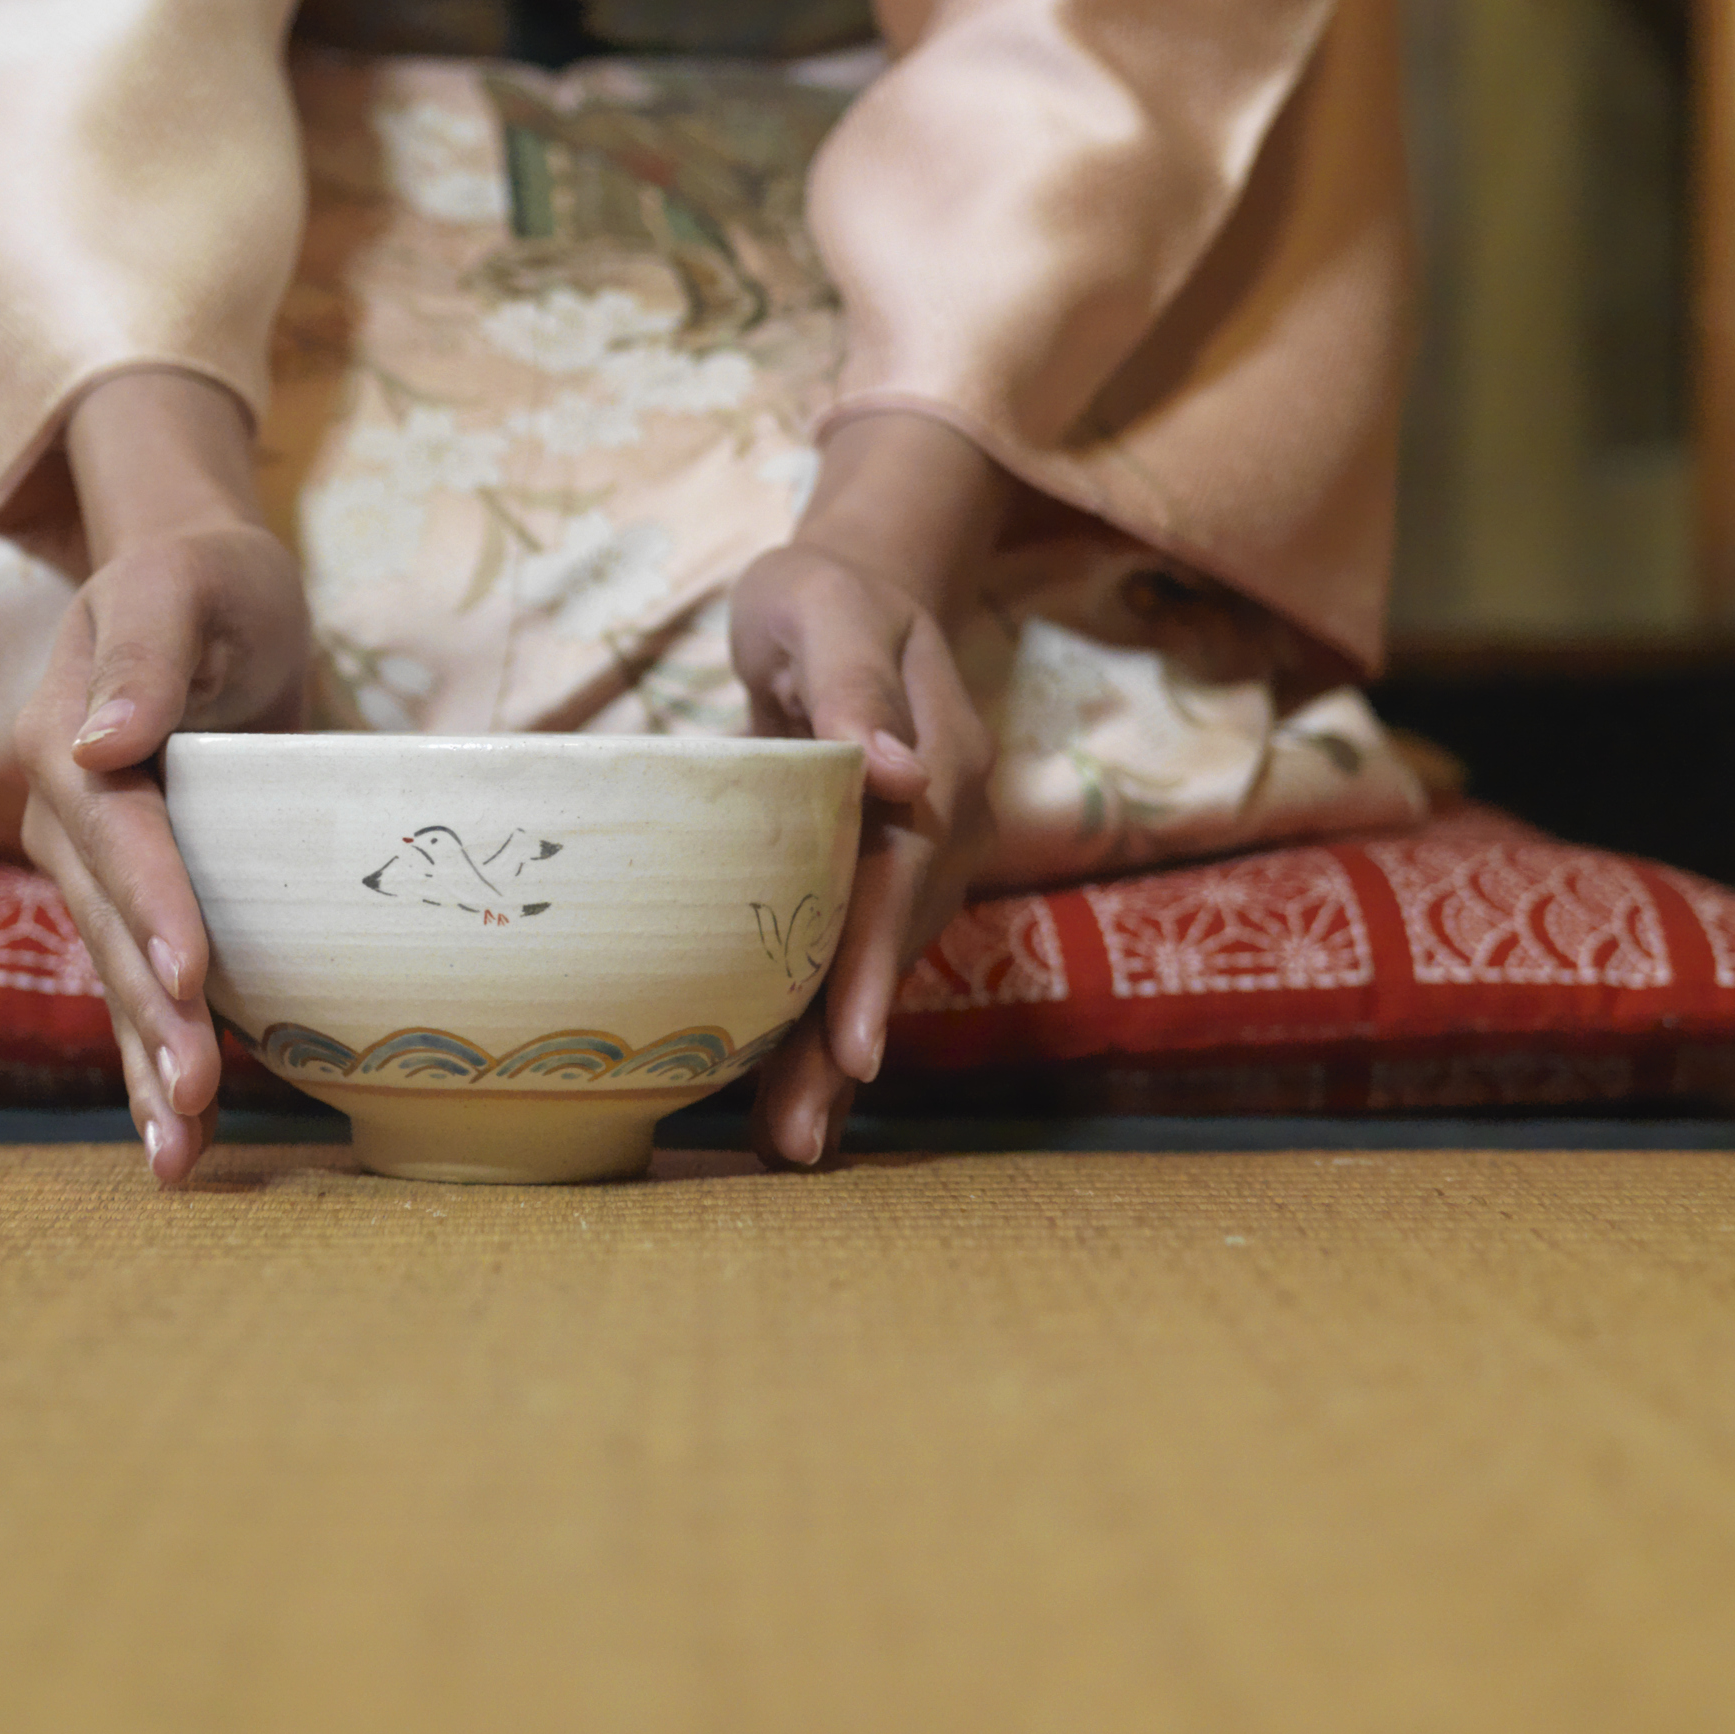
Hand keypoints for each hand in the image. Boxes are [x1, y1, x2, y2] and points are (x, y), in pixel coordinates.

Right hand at [17, 369, 306, 1186]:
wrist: (203, 591)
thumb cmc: (207, 579)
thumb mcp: (185, 582)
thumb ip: (145, 651)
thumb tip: (104, 741)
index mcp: (65, 744)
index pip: (115, 836)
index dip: (151, 904)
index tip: (190, 973)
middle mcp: (63, 820)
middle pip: (110, 929)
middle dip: (150, 1018)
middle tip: (194, 1096)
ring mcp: (90, 871)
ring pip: (115, 981)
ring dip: (145, 1069)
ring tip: (179, 1156)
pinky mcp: (130, 904)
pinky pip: (135, 992)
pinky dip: (152, 1066)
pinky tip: (182, 1143)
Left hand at [727, 410, 1009, 1168]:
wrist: (858, 588)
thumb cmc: (825, 593)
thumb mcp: (825, 606)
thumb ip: (853, 682)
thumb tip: (892, 769)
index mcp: (943, 763)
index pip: (906, 876)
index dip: (873, 966)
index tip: (853, 1050)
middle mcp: (947, 825)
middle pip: (892, 945)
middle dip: (846, 1046)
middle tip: (796, 1138)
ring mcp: (920, 858)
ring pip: (874, 968)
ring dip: (833, 1061)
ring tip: (787, 1145)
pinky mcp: (879, 877)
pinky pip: (851, 958)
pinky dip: (821, 1030)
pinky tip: (788, 1101)